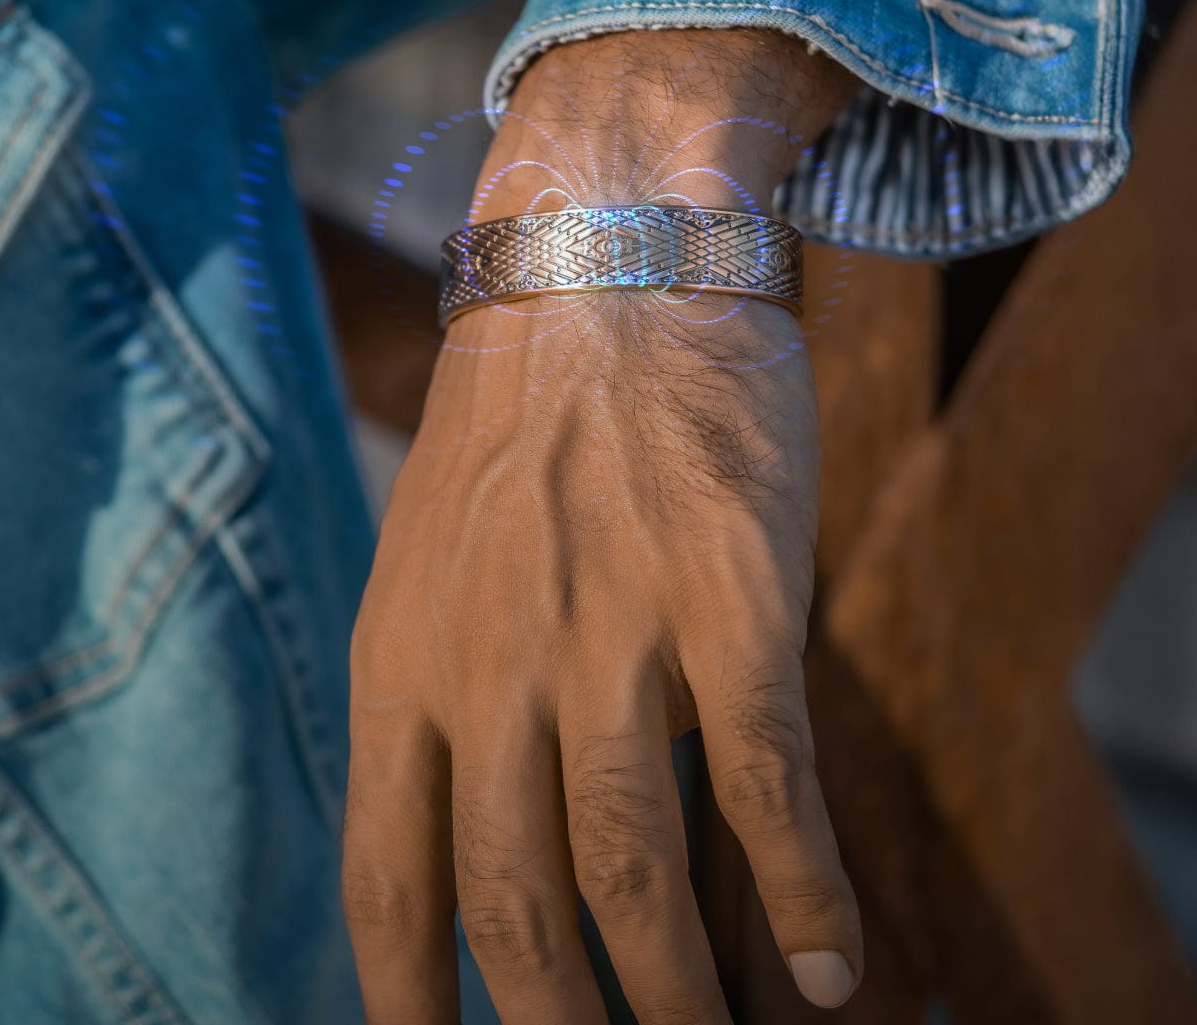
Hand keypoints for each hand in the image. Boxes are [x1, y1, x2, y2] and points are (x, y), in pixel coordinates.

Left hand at [341, 29, 863, 1021]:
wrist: (605, 267)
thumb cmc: (525, 422)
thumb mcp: (430, 559)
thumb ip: (441, 688)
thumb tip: (474, 822)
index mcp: (401, 662)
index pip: (388, 882)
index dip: (410, 1006)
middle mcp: (492, 665)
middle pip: (514, 910)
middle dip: (561, 1024)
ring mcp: (611, 634)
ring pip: (635, 874)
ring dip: (678, 995)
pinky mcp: (727, 601)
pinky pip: (765, 790)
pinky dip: (801, 896)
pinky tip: (827, 963)